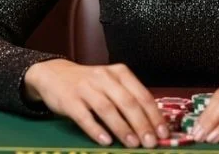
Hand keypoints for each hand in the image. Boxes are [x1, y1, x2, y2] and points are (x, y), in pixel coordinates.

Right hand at [23, 58, 167, 147]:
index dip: (154, 115)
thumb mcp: (111, 83)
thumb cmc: (90, 83)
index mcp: (119, 73)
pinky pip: (84, 115)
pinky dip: (96, 129)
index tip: (163, 133)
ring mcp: (86, 87)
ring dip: (122, 128)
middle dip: (141, 124)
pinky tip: (105, 141)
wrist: (55, 74)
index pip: (141, 95)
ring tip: (132, 144)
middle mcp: (104, 77)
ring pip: (107, 108)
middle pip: (127, 102)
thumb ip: (129, 98)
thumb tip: (153, 123)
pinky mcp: (70, 99)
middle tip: (150, 142)